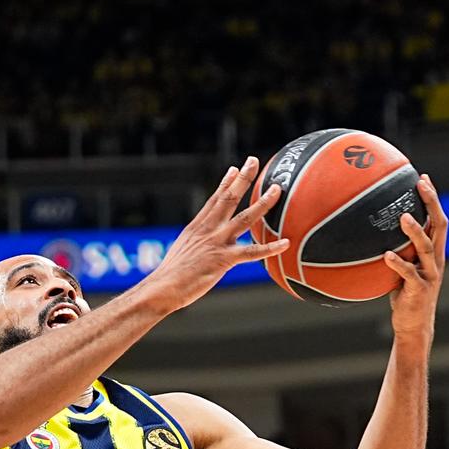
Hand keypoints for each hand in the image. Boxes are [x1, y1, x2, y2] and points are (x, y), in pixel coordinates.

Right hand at [142, 157, 287, 313]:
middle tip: (254, 161)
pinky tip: (284, 243)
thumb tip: (199, 246)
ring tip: (276, 190)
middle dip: (243, 178)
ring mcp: (217, 242)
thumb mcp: (182, 251)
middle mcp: (208, 229)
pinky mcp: (224, 260)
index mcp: (197, 227)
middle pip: (228, 198)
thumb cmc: (171, 275)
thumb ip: (195, 244)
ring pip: (245, 218)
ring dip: (262, 203)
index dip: (226, 183)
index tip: (235, 169)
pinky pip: (252, 253)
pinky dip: (270, 248)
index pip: (214, 199)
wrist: (164, 287)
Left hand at [383, 174, 447, 341]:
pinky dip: (398, 263)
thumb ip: (396, 249)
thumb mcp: (401, 268)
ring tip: (403, 218)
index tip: (422, 178)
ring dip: (415, 231)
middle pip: (439, 226)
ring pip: (426, 247)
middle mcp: (435, 260)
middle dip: (431, 203)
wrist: (414, 325)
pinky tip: (387, 255)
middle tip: (420, 185)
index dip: (432, 198)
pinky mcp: (419, 290)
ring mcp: (430, 274)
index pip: (437, 219)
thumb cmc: (404, 294)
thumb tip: (371, 232)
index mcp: (433, 252)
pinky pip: (409, 274)